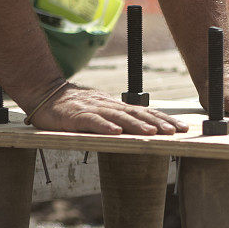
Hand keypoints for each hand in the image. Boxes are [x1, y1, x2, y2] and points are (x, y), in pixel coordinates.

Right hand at [28, 84, 189, 134]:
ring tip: (152, 133)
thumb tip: (144, 128)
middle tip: (176, 132)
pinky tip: (116, 133)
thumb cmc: (75, 107)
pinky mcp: (76, 116)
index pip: (145, 111)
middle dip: (158, 123)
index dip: (164, 119)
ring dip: (137, 125)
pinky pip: (92, 121)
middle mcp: (108, 105)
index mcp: (116, 106)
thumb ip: (119, 118)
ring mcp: (93, 109)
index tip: (182, 128)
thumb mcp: (101, 112)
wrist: (45, 94)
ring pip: (119, 117)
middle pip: (137, 113)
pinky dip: (105, 127)